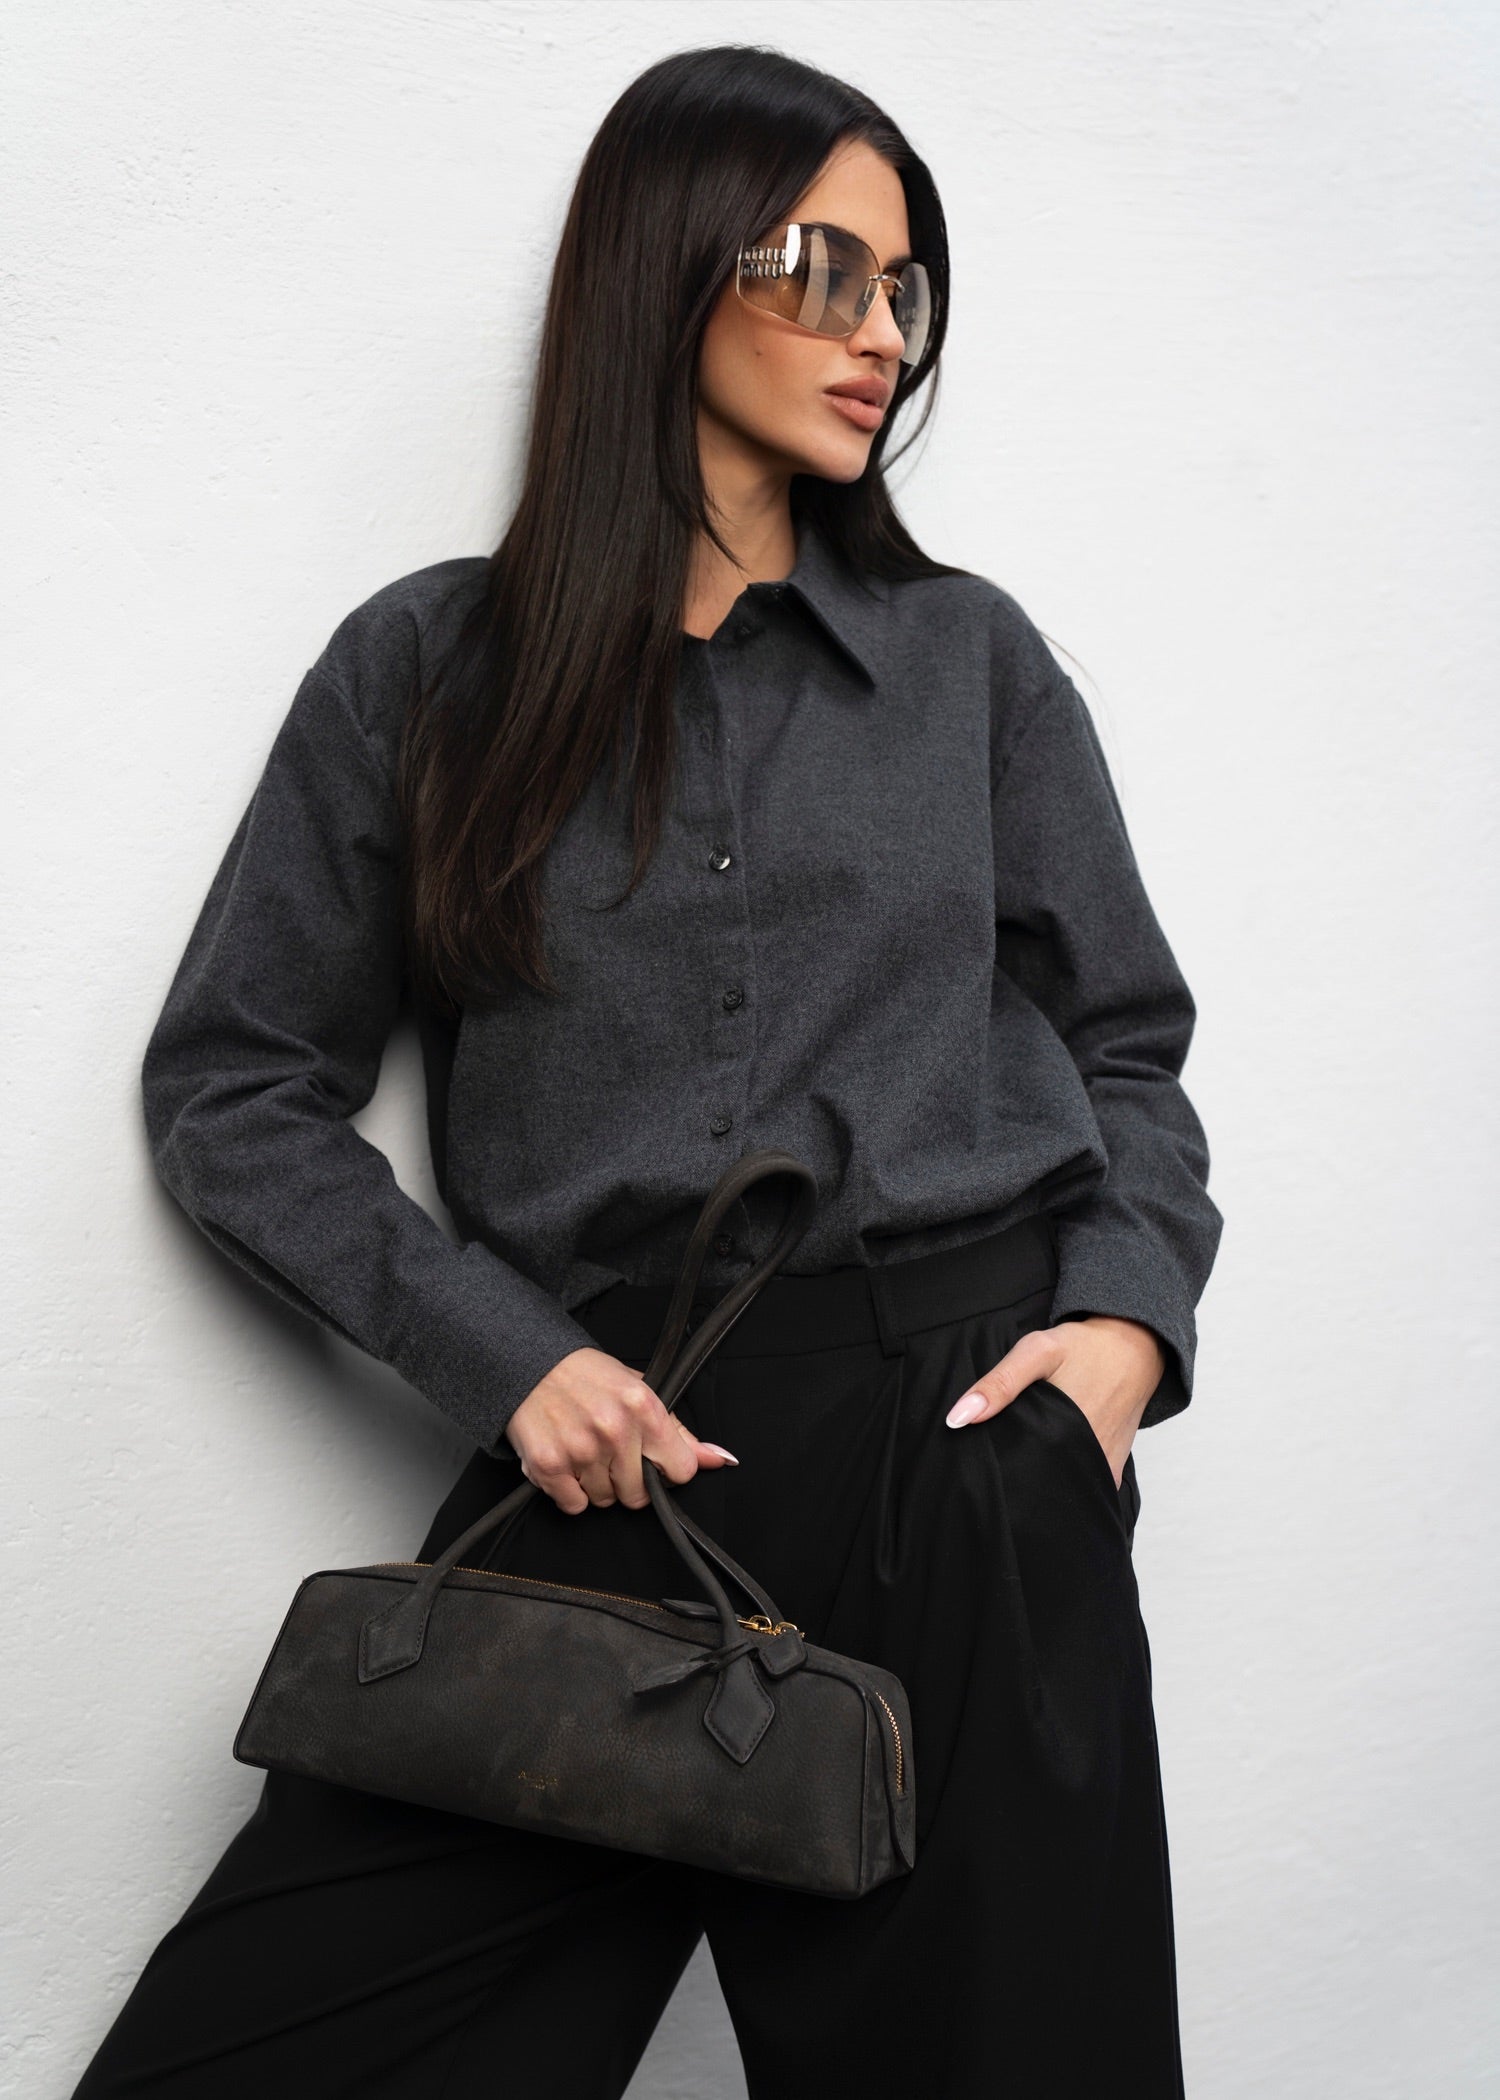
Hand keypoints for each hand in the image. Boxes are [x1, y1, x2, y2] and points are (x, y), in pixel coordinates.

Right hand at [504, 1347, 739, 1514]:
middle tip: (611, 1454)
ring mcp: (580, 1450)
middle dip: (627, 1481)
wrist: (529, 1363)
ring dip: (596, 1484)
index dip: (667, 1471)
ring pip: (605, 1501)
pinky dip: (569, 1491)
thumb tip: (719, 1459)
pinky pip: (574, 1505)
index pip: (680, 1471)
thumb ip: (679, 1431)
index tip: (653, 1461)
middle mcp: (614, 1430)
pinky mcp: (549, 1465)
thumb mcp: (640, 1390)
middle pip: (639, 1495)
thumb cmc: (587, 1376)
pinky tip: (566, 1462)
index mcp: (643, 1408)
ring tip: (584, 1450)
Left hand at [943, 1316, 1164, 1488]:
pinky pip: (1085, 1486)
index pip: (1020, 1474)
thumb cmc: (1083, 1346)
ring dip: (1044, 1483)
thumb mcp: (1037, 1351)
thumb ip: (999, 1383)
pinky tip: (1050, 1468)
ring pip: (1064, 1489)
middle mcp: (1087, 1457)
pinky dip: (1067, 1482)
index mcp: (1065, 1434)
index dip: (999, 1474)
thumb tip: (957, 1419)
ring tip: (1024, 1468)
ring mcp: (1103, 1467)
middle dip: (1019, 1480)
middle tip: (1003, 1466)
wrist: (1136, 1346)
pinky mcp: (1113, 1469)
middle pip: (1041, 1485)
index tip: (981, 1472)